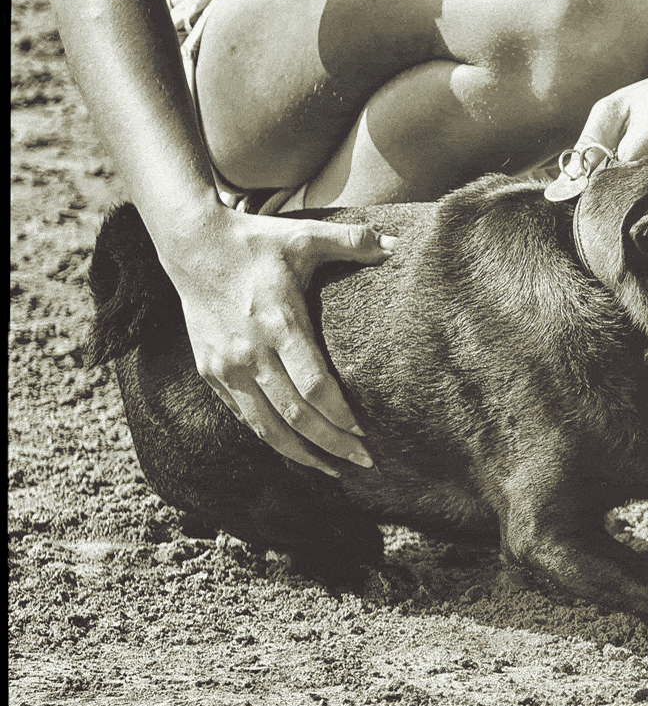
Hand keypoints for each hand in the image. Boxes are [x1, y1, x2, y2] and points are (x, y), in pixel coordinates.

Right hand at [166, 207, 395, 477]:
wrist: (191, 244)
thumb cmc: (255, 241)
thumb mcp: (304, 235)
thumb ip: (352, 241)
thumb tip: (398, 245)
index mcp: (278, 323)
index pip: (313, 385)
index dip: (339, 414)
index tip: (365, 431)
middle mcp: (249, 351)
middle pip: (294, 415)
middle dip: (331, 444)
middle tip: (364, 462)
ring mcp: (226, 366)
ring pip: (265, 426)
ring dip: (300, 453)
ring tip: (333, 470)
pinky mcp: (210, 372)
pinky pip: (243, 416)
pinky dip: (270, 437)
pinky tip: (295, 449)